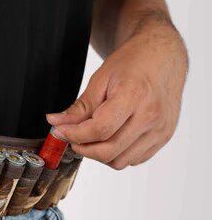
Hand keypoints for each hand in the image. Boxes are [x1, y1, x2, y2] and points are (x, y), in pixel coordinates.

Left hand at [47, 25, 186, 169]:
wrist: (162, 58)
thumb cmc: (132, 64)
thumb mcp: (100, 79)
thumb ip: (79, 107)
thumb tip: (55, 123)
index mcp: (134, 96)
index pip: (99, 130)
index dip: (74, 135)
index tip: (60, 131)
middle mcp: (151, 116)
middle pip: (109, 151)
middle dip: (83, 148)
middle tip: (73, 137)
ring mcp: (160, 129)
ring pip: (120, 161)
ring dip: (100, 154)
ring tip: (93, 136)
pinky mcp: (164, 137)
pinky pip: (134, 159)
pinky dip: (118, 154)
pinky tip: (112, 137)